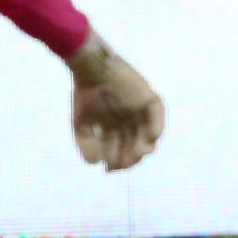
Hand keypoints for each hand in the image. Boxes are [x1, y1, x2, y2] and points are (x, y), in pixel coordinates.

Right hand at [67, 32, 164, 171]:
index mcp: (115, 127)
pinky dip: (157, 126)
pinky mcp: (148, 98)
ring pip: (148, 134)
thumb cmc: (85, 94)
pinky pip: (157, 114)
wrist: (90, 69)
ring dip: (144, 146)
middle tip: (121, 164)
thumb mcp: (81, 125)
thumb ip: (86, 146)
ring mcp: (140, 110)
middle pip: (135, 145)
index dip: (116, 162)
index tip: (109, 169)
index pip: (121, 150)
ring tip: (137, 153)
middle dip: (129, 157)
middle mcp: (130, 121)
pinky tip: (151, 137)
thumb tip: (97, 163)